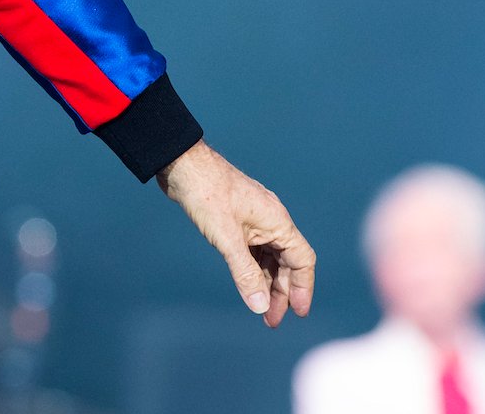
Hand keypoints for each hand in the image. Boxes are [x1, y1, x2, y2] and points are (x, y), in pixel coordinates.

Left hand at [156, 139, 314, 327]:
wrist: (182, 164)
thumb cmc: (207, 194)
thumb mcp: (227, 239)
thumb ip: (245, 273)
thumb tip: (260, 306)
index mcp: (278, 222)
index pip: (302, 260)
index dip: (302, 288)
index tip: (298, 313)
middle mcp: (271, 221)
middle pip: (286, 262)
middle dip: (282, 291)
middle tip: (272, 320)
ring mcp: (254, 220)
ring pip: (269, 257)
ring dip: (267, 283)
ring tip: (261, 309)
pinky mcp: (237, 220)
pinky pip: (254, 250)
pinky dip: (253, 269)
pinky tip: (248, 284)